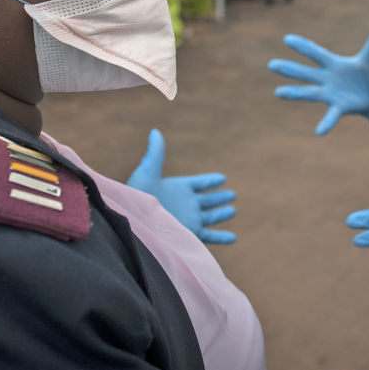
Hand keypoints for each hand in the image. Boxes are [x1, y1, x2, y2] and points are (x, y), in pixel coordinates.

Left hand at [126, 129, 236, 243]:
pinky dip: (221, 238)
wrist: (136, 223)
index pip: (199, 183)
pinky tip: (233, 238)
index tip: (222, 178)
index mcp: (178, 188)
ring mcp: (189, 220)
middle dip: (219, 198)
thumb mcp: (147, 171)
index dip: (210, 181)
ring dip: (222, 214)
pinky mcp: (190, 234)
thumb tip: (155, 131)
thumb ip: (155, 152)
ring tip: (232, 210)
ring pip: (211, 217)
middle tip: (232, 195)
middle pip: (207, 201)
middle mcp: (186, 204)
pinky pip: (210, 237)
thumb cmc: (138, 196)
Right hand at [268, 26, 368, 134]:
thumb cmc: (365, 74)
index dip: (302, 46)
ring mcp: (329, 93)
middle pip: (306, 72)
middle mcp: (326, 78)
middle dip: (290, 69)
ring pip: (310, 92)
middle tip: (272, 64)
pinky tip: (319, 132)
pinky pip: (330, 116)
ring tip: (278, 92)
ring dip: (295, 92)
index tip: (287, 39)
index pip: (315, 53)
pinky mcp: (338, 107)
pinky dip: (326, 124)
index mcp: (332, 64)